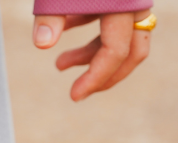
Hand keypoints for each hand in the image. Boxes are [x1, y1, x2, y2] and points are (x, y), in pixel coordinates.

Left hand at [32, 10, 152, 100]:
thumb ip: (50, 15)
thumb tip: (42, 44)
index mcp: (124, 4)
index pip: (116, 51)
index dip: (95, 78)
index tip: (74, 97)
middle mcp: (135, 3)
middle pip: (131, 52)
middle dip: (104, 76)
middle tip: (77, 92)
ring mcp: (130, 0)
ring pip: (122, 37)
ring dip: (91, 55)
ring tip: (60, 64)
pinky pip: (111, 21)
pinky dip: (91, 33)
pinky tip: (64, 34)